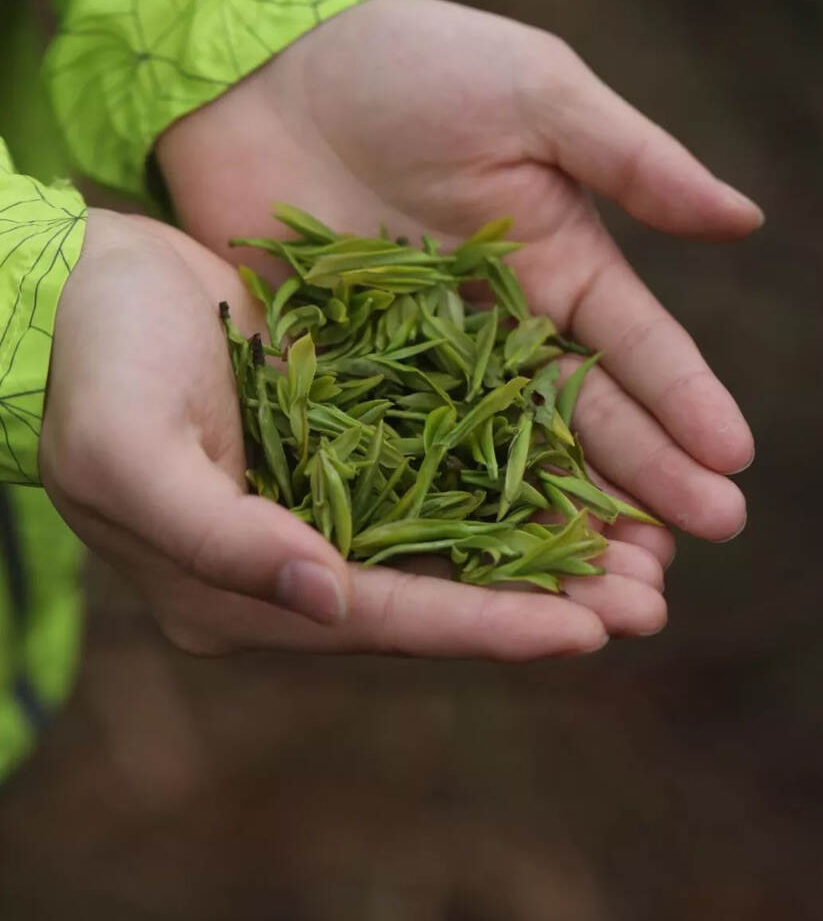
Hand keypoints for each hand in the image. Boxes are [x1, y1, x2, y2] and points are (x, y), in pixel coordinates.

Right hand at [40, 209, 665, 658]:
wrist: (74, 287)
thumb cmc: (90, 369)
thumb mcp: (131, 456)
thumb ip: (222, 537)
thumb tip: (330, 600)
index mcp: (237, 592)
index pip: (382, 621)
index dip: (483, 628)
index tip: (585, 634)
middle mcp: (289, 566)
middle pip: (435, 594)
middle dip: (541, 599)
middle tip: (650, 601)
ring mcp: (317, 504)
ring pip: (451, 537)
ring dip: (541, 544)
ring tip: (640, 551)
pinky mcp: (338, 444)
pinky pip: (438, 471)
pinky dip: (506, 477)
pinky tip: (575, 468)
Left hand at [158, 0, 759, 557]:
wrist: (265, 66)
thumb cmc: (409, 63)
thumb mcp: (535, 94)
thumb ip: (632, 163)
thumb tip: (747, 220)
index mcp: (560, 261)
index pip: (636, 347)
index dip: (685, 405)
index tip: (732, 467)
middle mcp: (504, 326)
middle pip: (582, 425)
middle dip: (638, 491)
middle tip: (682, 564)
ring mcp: (427, 363)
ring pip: (503, 459)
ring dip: (554, 526)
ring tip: (604, 597)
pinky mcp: (347, 381)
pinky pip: (402, 455)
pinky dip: (443, 510)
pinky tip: (479, 570)